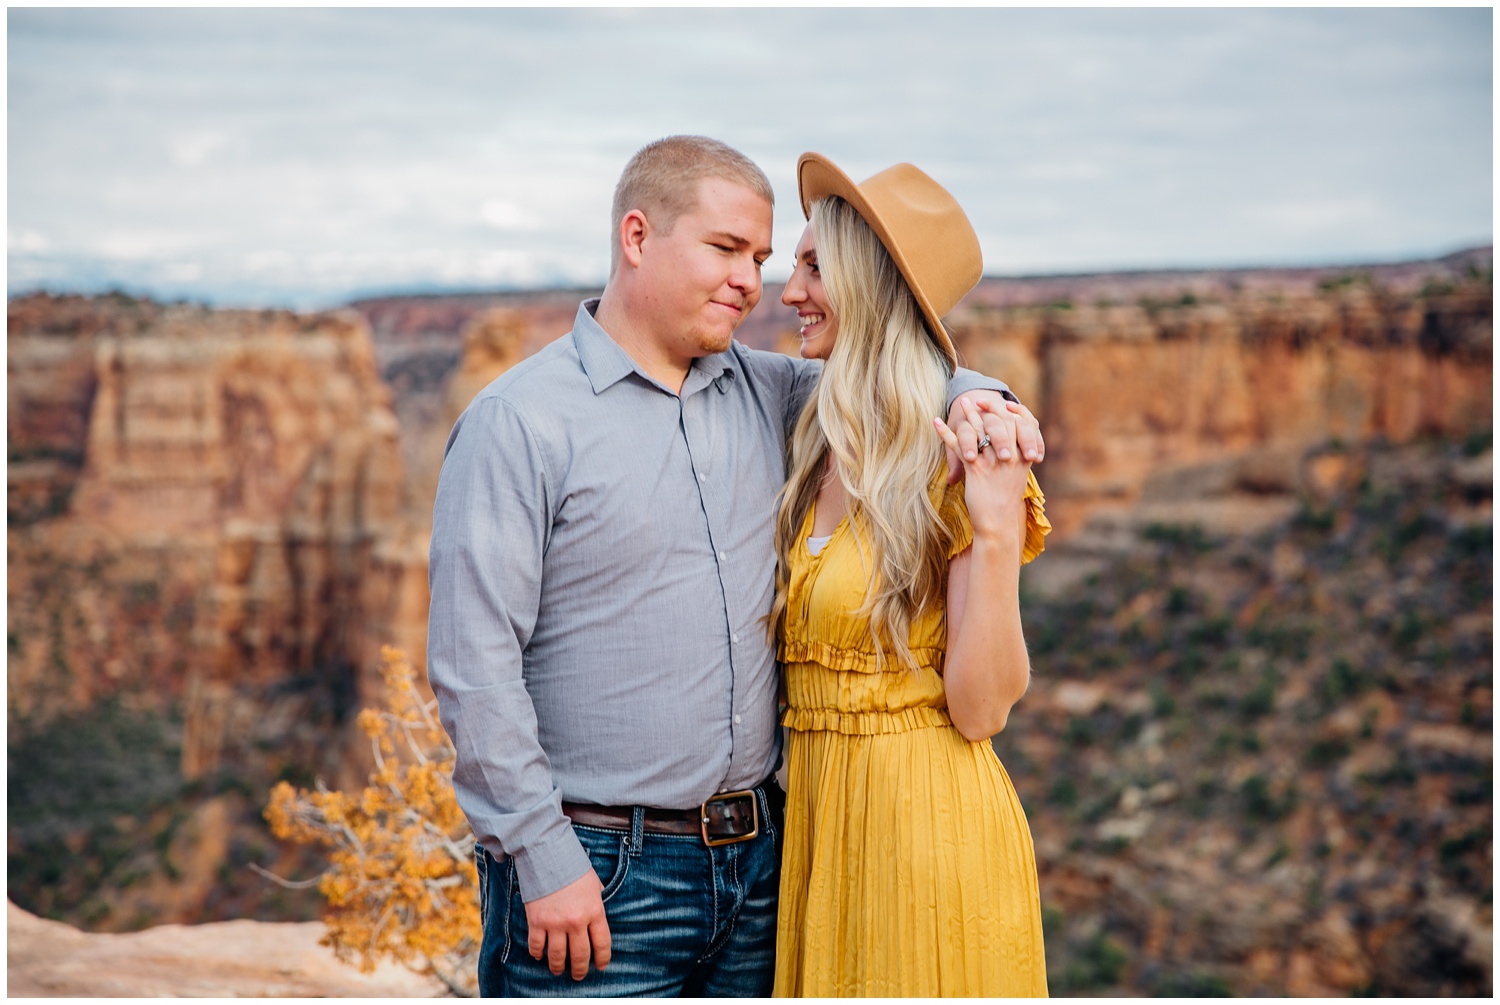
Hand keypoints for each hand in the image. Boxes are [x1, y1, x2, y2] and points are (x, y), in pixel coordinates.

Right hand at [524, 870, 611, 979]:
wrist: (547, 854)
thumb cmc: (572, 866)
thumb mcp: (594, 883)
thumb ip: (597, 900)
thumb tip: (597, 913)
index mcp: (594, 911)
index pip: (602, 943)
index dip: (602, 958)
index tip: (600, 966)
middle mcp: (576, 921)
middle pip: (580, 955)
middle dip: (579, 970)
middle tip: (578, 975)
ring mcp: (555, 923)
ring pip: (557, 956)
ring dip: (558, 967)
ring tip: (558, 970)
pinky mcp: (537, 921)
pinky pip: (537, 946)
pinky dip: (538, 954)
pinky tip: (540, 956)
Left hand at [934, 396, 1031, 539]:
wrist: (998, 523)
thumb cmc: (1004, 500)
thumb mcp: (1015, 476)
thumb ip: (1013, 457)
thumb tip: (1006, 442)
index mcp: (1022, 457)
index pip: (1018, 423)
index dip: (1008, 410)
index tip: (1000, 402)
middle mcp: (1010, 457)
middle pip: (1000, 422)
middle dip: (989, 407)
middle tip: (976, 398)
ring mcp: (994, 463)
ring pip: (980, 431)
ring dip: (968, 415)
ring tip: (960, 402)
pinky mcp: (976, 470)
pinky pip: (958, 446)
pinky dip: (945, 432)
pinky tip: (936, 422)